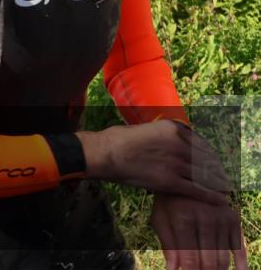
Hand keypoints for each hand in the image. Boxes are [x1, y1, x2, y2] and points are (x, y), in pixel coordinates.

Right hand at [78, 121, 229, 203]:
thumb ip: (159, 134)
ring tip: (223, 190)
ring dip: (217, 183)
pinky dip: (210, 196)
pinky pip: (197, 190)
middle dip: (216, 170)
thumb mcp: (143, 128)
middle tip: (221, 178)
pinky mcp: (170, 180)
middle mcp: (178, 144)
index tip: (214, 161)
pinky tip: (218, 200)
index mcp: (172, 129)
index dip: (211, 154)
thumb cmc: (117, 140)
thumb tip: (164, 138)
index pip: (201, 142)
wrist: (105, 153)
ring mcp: (175, 162)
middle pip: (206, 159)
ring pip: (205, 175)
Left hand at [151, 193, 246, 269]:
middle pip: (208, 262)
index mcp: (183, 219)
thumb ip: (168, 244)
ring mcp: (222, 219)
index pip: (189, 259)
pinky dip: (240, 265)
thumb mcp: (160, 218)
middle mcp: (206, 219)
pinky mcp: (234, 220)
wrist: (191, 177)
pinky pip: (239, 248)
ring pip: (223, 259)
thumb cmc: (170, 201)